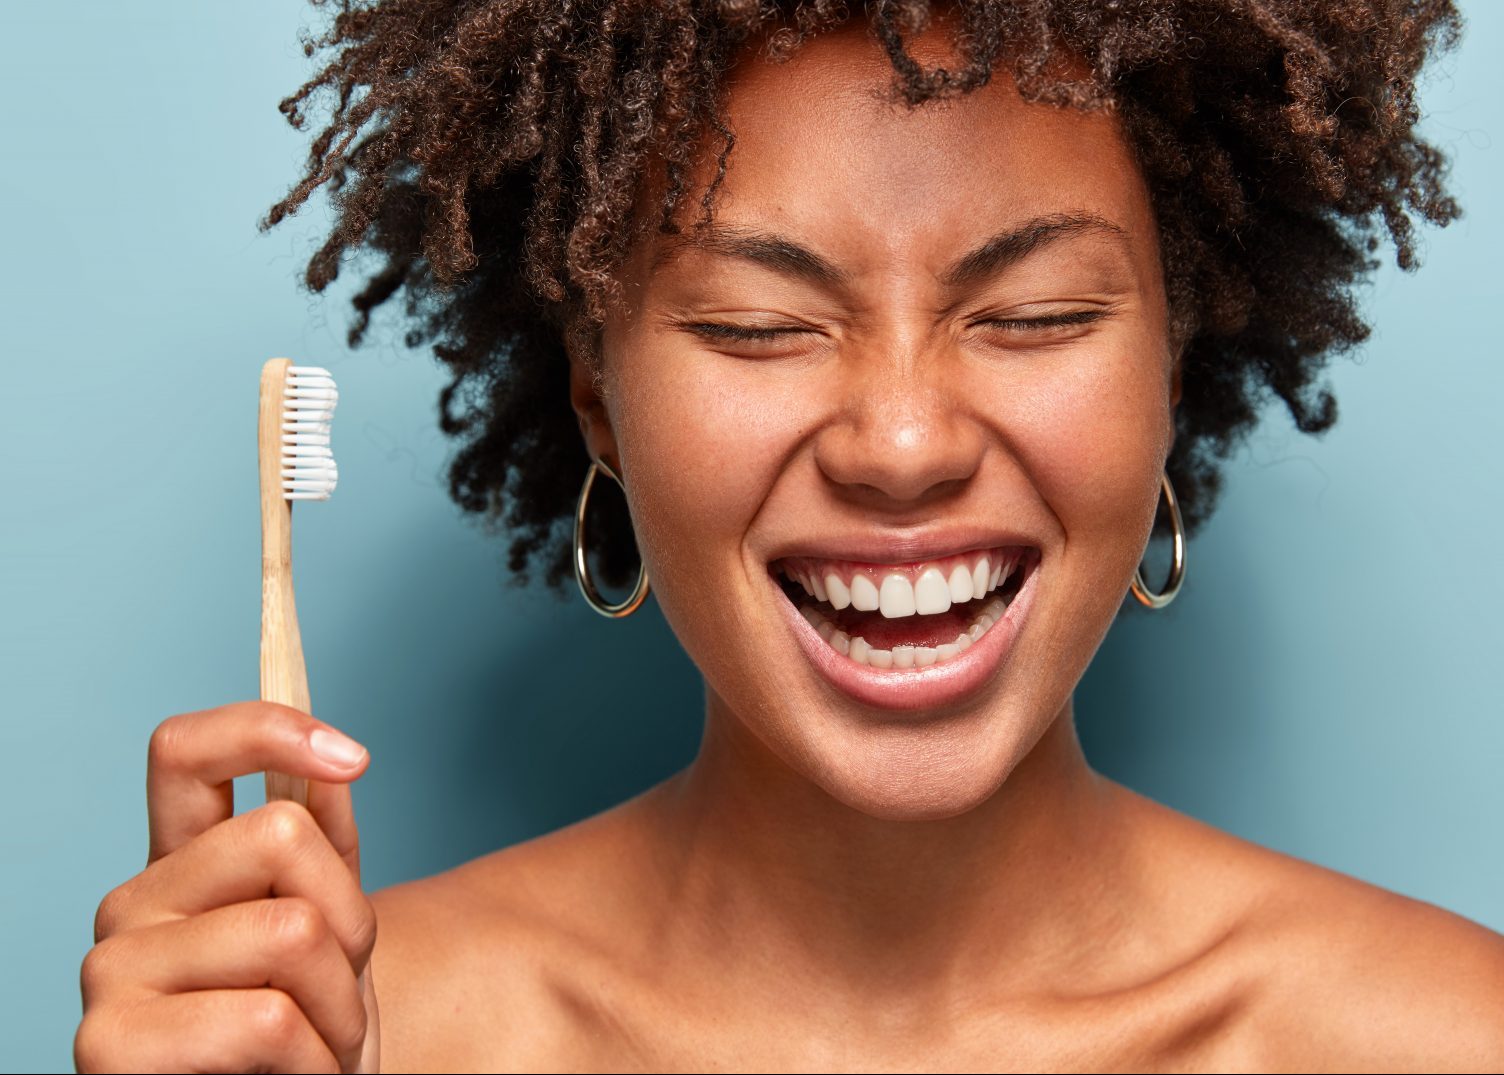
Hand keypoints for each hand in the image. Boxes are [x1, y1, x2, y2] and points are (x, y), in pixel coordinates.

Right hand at [75, 701, 379, 1072]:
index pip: (185, 750)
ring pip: (291, 931)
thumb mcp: (334, 934)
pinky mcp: (110, 1047)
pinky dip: (316, 1062)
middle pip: (279, 833)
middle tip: (342, 989)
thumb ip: (328, 849)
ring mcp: (111, 970)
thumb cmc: (305, 1039)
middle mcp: (131, 903)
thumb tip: (332, 766)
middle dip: (352, 919)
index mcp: (179, 865)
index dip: (268, 730)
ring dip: (342, 1007)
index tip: (354, 757)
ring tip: (322, 1047)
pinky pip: (267, 1018)